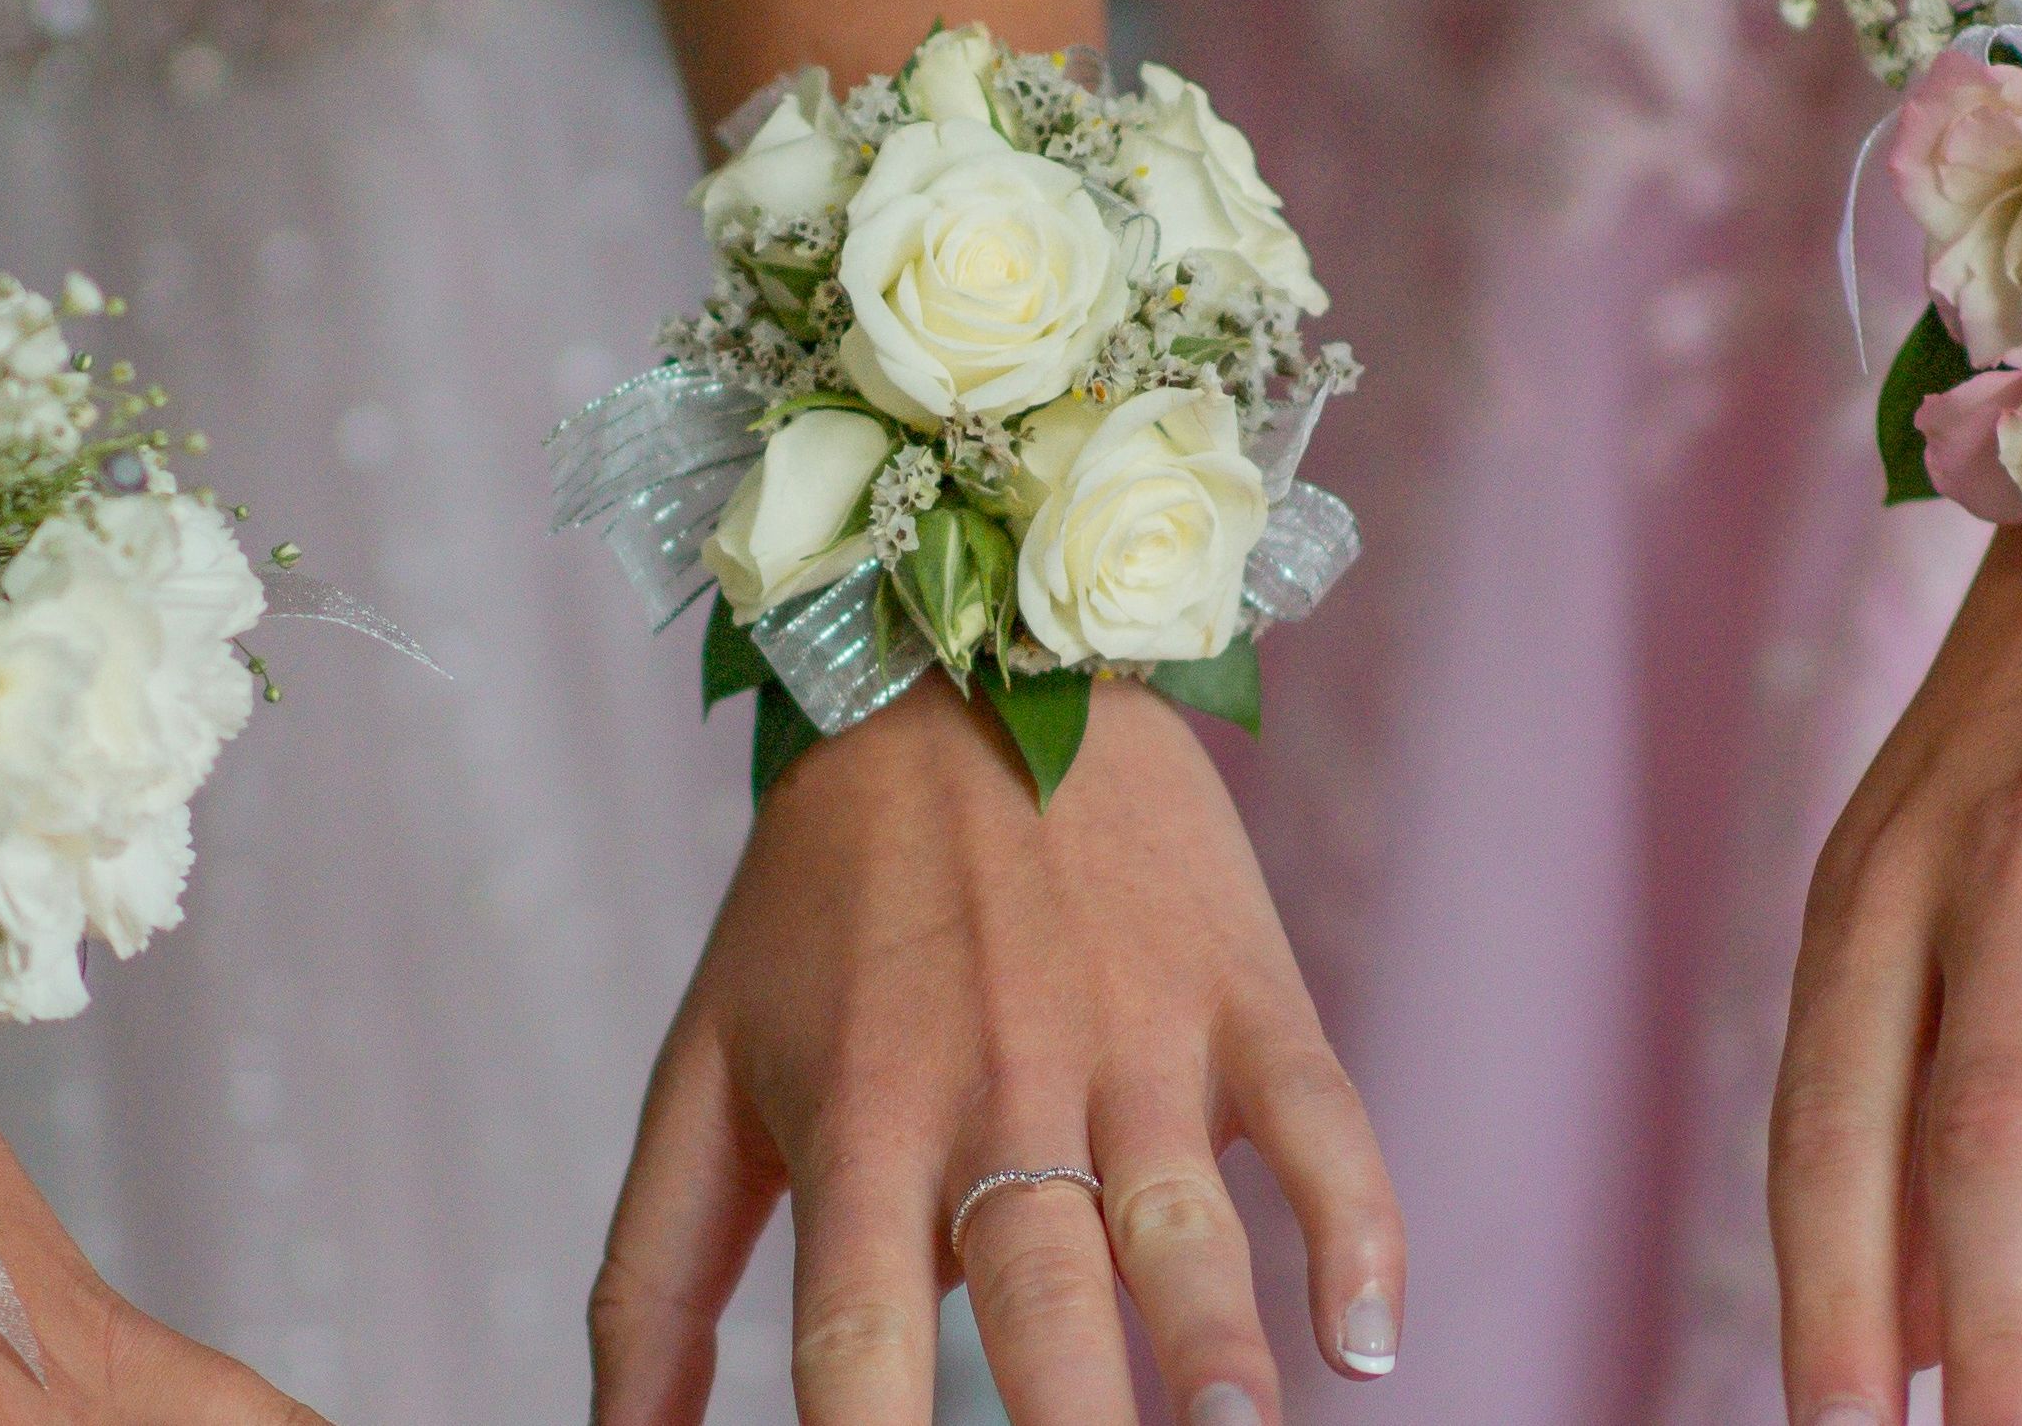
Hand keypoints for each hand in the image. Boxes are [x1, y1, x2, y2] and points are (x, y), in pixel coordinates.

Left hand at [589, 676, 1403, 1425]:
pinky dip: (1357, 1231)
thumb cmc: (814, 907)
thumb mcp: (702, 1075)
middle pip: (1035, 1300)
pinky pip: (1321, 1124)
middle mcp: (995, 1094)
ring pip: (1182, 1224)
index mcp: (856, 1130)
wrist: (955, 671)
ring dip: (1213, 1349)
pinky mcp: (1243, 990)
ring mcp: (1131, 1041)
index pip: (855, 1340)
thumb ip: (652, 1276)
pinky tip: (1369, 1342)